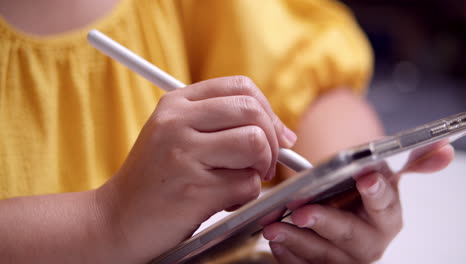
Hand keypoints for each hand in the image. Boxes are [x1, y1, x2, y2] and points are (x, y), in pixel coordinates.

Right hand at [96, 76, 295, 261]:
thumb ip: (221, 124)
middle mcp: (177, 122)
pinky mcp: (194, 190)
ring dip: (259, 170)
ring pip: (255, 146)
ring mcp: (184, 155)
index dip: (268, 110)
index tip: (276, 135)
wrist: (117, 219)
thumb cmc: (156, 178)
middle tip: (265, 164)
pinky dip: (245, 197)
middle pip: (253, 112)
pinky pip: (247, 185)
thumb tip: (282, 133)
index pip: (241, 87)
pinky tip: (222, 202)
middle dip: (272, 141)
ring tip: (238, 183)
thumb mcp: (176, 135)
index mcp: (176, 103)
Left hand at [263, 144, 453, 262]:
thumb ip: (410, 162)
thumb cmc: (358, 192)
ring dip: (298, 242)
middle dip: (326, 223)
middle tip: (303, 211)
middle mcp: (370, 242)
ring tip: (276, 227)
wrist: (343, 210)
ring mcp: (347, 259)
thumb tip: (445, 147)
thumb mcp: (381, 174)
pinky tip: (276, 242)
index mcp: (387, 217)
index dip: (376, 192)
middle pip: (351, 236)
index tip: (365, 177)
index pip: (385, 205)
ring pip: (324, 256)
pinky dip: (288, 256)